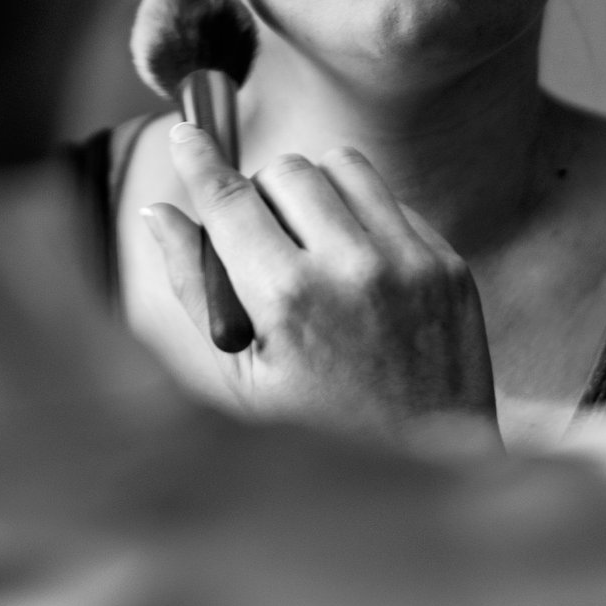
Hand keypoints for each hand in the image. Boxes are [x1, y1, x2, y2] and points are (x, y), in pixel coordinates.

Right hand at [141, 123, 498, 448]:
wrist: (428, 474)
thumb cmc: (315, 432)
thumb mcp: (239, 376)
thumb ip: (195, 289)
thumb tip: (159, 214)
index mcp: (287, 300)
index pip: (229, 199)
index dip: (199, 158)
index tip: (187, 130)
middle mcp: (352, 269)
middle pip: (285, 170)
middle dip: (262, 193)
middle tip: (262, 238)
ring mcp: (408, 262)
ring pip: (342, 166)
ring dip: (314, 190)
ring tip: (311, 243)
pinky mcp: (447, 263)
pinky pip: (390, 200)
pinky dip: (364, 219)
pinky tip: (360, 273)